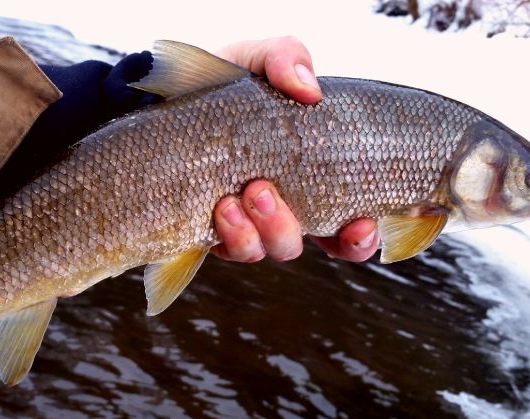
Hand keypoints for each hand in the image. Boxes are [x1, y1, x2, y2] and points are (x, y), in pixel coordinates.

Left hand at [212, 37, 378, 262]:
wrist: (168, 98)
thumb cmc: (224, 84)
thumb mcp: (257, 58)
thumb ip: (287, 58)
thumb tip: (309, 89)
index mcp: (315, 175)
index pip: (352, 219)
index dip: (362, 235)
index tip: (361, 223)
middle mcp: (292, 206)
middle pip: (325, 245)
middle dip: (308, 226)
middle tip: (270, 191)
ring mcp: (256, 223)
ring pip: (278, 248)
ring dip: (269, 227)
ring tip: (246, 192)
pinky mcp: (218, 233)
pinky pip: (236, 250)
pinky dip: (235, 234)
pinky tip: (223, 206)